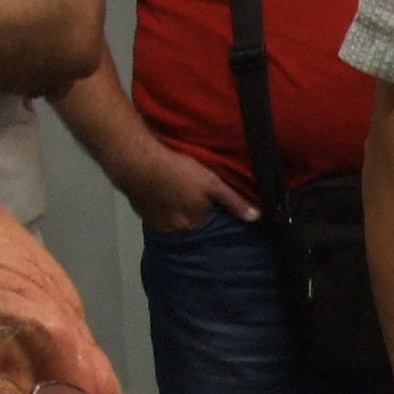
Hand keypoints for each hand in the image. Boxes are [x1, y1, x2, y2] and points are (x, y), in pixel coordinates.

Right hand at [124, 144, 258, 233]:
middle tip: (191, 199)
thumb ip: (233, 201)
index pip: (208, 227)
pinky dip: (159, 209)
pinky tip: (160, 196)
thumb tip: (256, 218)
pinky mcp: (141, 214)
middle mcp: (175, 231)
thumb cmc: (179, 172)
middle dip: (192, 217)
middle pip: (189, 226)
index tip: (210, 207)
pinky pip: (155, 215)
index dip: (210, 216)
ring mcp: (156, 224)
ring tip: (176, 198)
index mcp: (193, 225)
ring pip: (171, 222)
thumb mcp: (212, 183)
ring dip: (175, 214)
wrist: (138, 163)